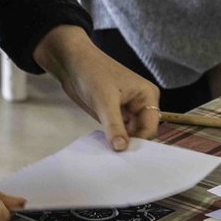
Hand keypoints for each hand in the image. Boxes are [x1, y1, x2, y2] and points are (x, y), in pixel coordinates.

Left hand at [32, 25, 159, 150]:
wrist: (70, 61)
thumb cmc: (92, 72)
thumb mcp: (104, 100)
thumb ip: (114, 125)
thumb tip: (121, 148)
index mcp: (147, 95)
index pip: (151, 127)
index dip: (141, 142)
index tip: (126, 156)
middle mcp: (140, 103)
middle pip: (142, 132)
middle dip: (131, 144)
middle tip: (118, 160)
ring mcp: (127, 109)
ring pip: (130, 134)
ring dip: (121, 144)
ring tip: (111, 157)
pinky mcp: (114, 113)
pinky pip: (118, 132)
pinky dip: (112, 139)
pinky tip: (104, 149)